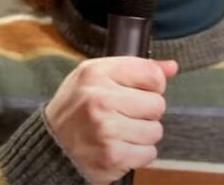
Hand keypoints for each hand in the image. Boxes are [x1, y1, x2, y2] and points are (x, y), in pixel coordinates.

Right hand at [44, 57, 177, 183]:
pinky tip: (118, 147)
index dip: (152, 85)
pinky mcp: (112, 156)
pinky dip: (138, 153)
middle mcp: (100, 99)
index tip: (139, 92)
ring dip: (142, 134)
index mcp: (96, 73)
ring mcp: (106, 129)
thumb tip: (172, 67)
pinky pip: (149, 153)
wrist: (51, 146)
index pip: (152, 74)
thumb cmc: (76, 108)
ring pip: (156, 130)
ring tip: (120, 132)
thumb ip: (136, 68)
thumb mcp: (96, 77)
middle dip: (146, 112)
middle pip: (157, 104)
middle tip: (124, 115)